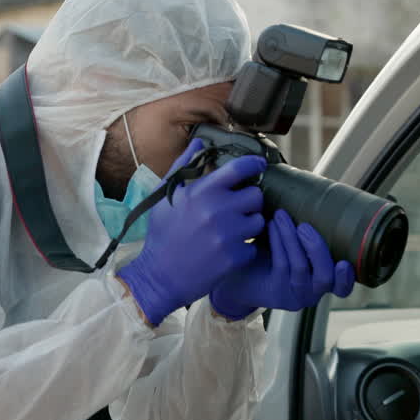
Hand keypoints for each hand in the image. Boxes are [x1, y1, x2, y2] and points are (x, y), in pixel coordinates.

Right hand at [117, 139, 266, 325]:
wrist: (159, 276)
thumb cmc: (162, 233)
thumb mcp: (165, 196)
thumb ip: (183, 166)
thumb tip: (199, 142)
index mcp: (202, 191)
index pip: (240, 168)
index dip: (254, 164)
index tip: (259, 166)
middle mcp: (217, 210)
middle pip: (256, 195)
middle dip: (248, 201)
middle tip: (236, 209)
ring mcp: (228, 235)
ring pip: (259, 220)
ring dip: (249, 225)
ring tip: (231, 231)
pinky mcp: (235, 257)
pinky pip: (254, 245)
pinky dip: (244, 248)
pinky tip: (227, 250)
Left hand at [209, 210, 355, 319]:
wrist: (235, 273)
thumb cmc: (265, 253)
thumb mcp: (290, 242)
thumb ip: (305, 230)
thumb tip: (311, 193)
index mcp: (320, 280)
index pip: (342, 288)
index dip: (347, 277)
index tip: (344, 261)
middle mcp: (311, 292)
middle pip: (325, 277)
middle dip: (317, 248)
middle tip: (304, 226)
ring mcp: (293, 296)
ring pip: (301, 267)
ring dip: (292, 239)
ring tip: (281, 216)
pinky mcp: (275, 294)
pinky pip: (282, 265)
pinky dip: (279, 242)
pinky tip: (271, 226)